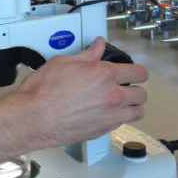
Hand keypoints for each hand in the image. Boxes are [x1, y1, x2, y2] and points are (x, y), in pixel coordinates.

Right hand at [13, 37, 146, 148]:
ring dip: (132, 106)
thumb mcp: (63, 62)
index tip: (133, 72)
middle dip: (135, 88)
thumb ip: (86, 55)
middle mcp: (113, 96)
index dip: (136, 71)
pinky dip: (120, 118)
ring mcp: (110, 115)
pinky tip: (107, 113)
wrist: (35, 117)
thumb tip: (97, 46)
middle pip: (142, 93)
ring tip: (122, 102)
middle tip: (125, 86)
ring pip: (138, 111)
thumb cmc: (43, 91)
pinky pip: (123, 123)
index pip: (138, 72)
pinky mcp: (104, 130)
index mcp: (104, 75)